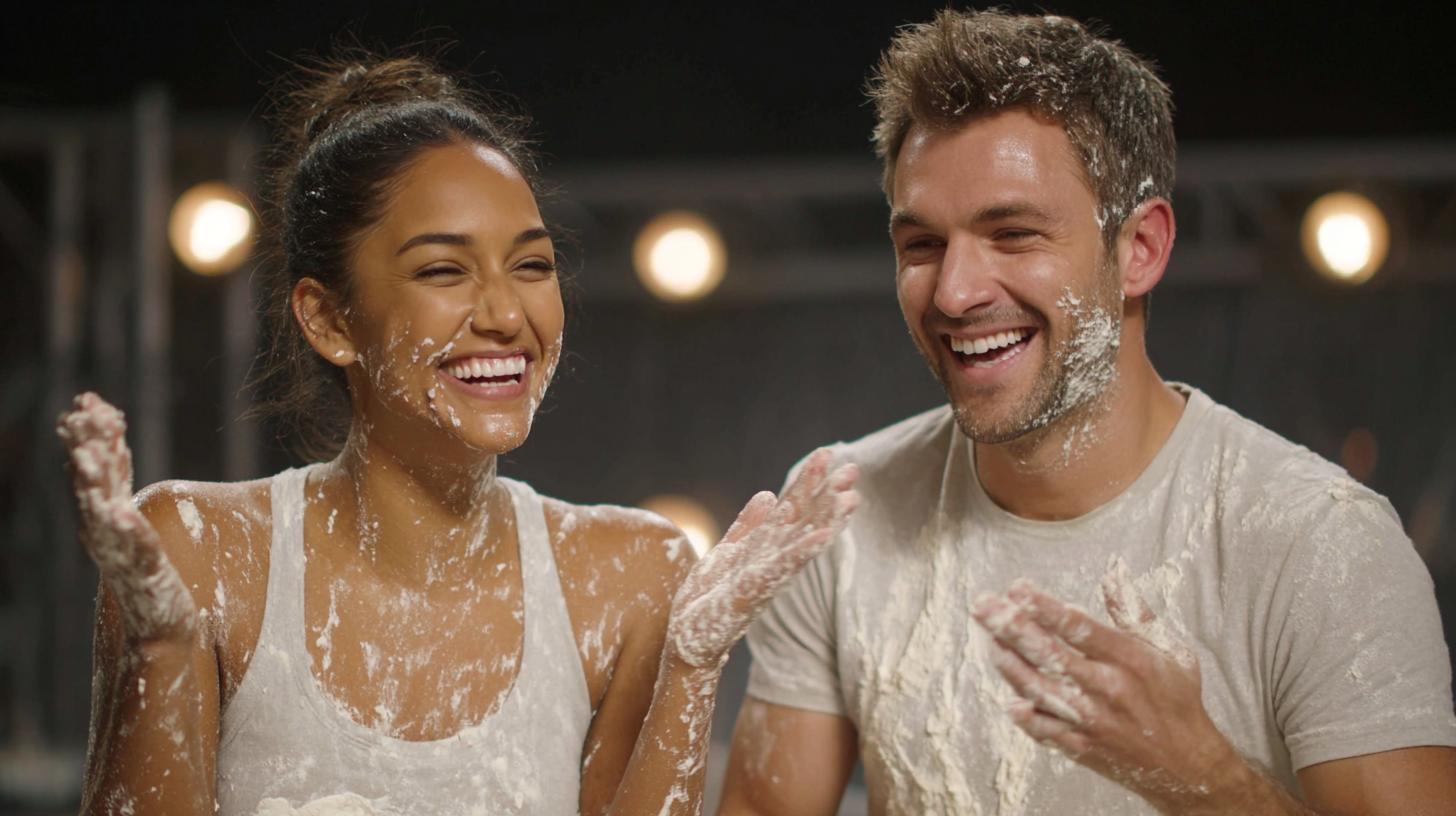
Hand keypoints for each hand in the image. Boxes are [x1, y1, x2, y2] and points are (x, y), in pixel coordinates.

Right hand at [57, 393, 196, 642]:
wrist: (158, 621)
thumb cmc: (143, 563)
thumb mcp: (127, 508)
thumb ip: (118, 473)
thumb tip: (108, 428)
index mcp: (101, 512)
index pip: (95, 466)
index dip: (89, 434)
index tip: (85, 400)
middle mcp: (102, 529)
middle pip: (92, 482)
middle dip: (86, 447)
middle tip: (79, 416)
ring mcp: (119, 551)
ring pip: (103, 510)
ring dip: (94, 482)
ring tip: (89, 456)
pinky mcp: (145, 572)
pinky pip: (135, 547)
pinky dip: (127, 529)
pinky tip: (121, 512)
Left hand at [666, 448, 857, 669]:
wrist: (686, 640)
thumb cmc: (707, 600)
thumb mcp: (725, 552)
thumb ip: (747, 526)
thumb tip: (768, 494)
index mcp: (764, 547)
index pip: (791, 509)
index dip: (809, 482)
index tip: (828, 454)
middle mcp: (770, 560)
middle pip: (804, 522)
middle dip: (828, 496)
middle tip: (854, 470)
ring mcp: (763, 577)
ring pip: (800, 543)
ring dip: (827, 522)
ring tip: (850, 499)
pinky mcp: (749, 593)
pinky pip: (779, 570)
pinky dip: (801, 553)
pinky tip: (821, 537)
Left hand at [970, 558, 1241, 811]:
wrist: (1189, 766)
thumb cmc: (1177, 701)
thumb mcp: (1170, 649)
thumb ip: (1134, 612)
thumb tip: (1113, 573)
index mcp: (1129, 660)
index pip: (1078, 627)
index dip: (1044, 607)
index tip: (1016, 588)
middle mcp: (1108, 689)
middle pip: (1050, 654)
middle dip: (1011, 627)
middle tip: (983, 605)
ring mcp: (1093, 721)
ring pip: (1041, 691)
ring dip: (1010, 665)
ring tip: (989, 640)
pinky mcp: (1084, 747)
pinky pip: (1048, 731)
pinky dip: (1027, 718)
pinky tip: (1009, 701)